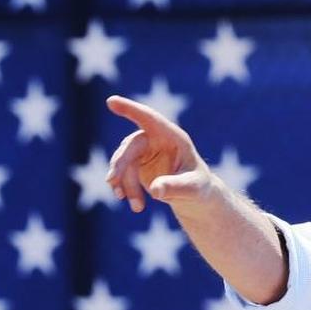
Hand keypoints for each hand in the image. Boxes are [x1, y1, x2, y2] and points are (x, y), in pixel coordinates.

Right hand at [105, 95, 211, 212]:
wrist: (194, 197)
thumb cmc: (199, 188)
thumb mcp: (192, 188)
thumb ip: (176, 186)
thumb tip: (156, 190)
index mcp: (174, 137)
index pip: (150, 119)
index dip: (131, 109)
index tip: (111, 101)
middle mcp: (157, 140)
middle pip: (131, 145)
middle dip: (120, 163)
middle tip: (111, 181)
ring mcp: (145, 151)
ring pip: (124, 163)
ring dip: (125, 184)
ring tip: (138, 207)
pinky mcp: (137, 164)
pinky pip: (123, 174)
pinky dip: (125, 189)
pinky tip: (136, 205)